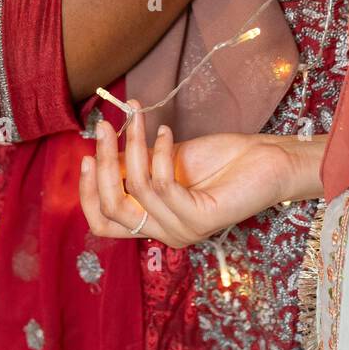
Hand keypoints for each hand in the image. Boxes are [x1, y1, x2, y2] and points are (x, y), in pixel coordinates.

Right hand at [79, 100, 324, 247]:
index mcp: (154, 221)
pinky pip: (164, 185)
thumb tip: (99, 150)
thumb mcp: (167, 158)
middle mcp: (164, 232)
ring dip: (133, 146)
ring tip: (137, 117)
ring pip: (138, 190)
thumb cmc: (220, 159)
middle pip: (112, 209)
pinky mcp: (200, 220)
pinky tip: (168, 132)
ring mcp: (182, 230)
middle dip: (102, 164)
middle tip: (103, 126)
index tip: (83, 155)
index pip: (104, 223)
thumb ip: (135, 163)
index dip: (87, 192)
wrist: (265, 160)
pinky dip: (160, 153)